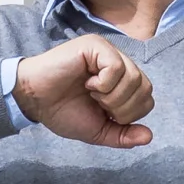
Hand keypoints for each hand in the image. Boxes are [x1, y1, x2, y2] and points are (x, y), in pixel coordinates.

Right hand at [13, 36, 153, 147]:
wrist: (34, 101)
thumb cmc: (61, 111)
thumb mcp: (98, 131)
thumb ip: (123, 135)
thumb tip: (148, 137)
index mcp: (121, 81)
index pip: (146, 98)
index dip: (129, 114)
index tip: (104, 113)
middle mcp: (118, 63)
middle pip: (145, 88)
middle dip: (122, 107)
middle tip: (98, 104)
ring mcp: (108, 52)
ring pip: (134, 78)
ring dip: (112, 96)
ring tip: (91, 93)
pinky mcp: (95, 46)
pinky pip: (117, 67)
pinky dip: (104, 84)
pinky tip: (88, 84)